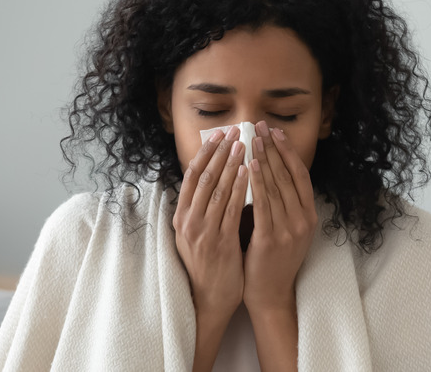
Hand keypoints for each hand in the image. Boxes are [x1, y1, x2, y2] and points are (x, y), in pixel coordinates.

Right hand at [173, 126, 248, 319]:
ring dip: (231, 164)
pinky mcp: (219, 242)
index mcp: (181, 217)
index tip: (218, 135)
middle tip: (234, 131)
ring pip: (217, 189)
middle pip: (203, 177)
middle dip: (219, 152)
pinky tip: (249, 172)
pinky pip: (230, 209)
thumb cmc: (207, 264)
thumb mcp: (195, 234)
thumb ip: (201, 208)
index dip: (205, 153)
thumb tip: (212, 178)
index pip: (191, 176)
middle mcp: (188, 221)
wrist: (208, 299)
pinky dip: (240, 188)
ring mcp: (202, 232)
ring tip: (244, 145)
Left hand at [243, 121, 317, 313]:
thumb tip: (265, 168)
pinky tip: (249, 166)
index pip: (300, 175)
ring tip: (253, 139)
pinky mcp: (272, 239)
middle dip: (272, 149)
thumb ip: (280, 202)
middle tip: (260, 127)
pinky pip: (264, 204)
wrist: (270, 293)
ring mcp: (290, 230)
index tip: (275, 132)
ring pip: (276, 186)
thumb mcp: (285, 227)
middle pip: (288, 176)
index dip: (288, 151)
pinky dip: (257, 183)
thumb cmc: (271, 258)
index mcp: (309, 215)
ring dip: (264, 159)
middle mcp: (303, 220)